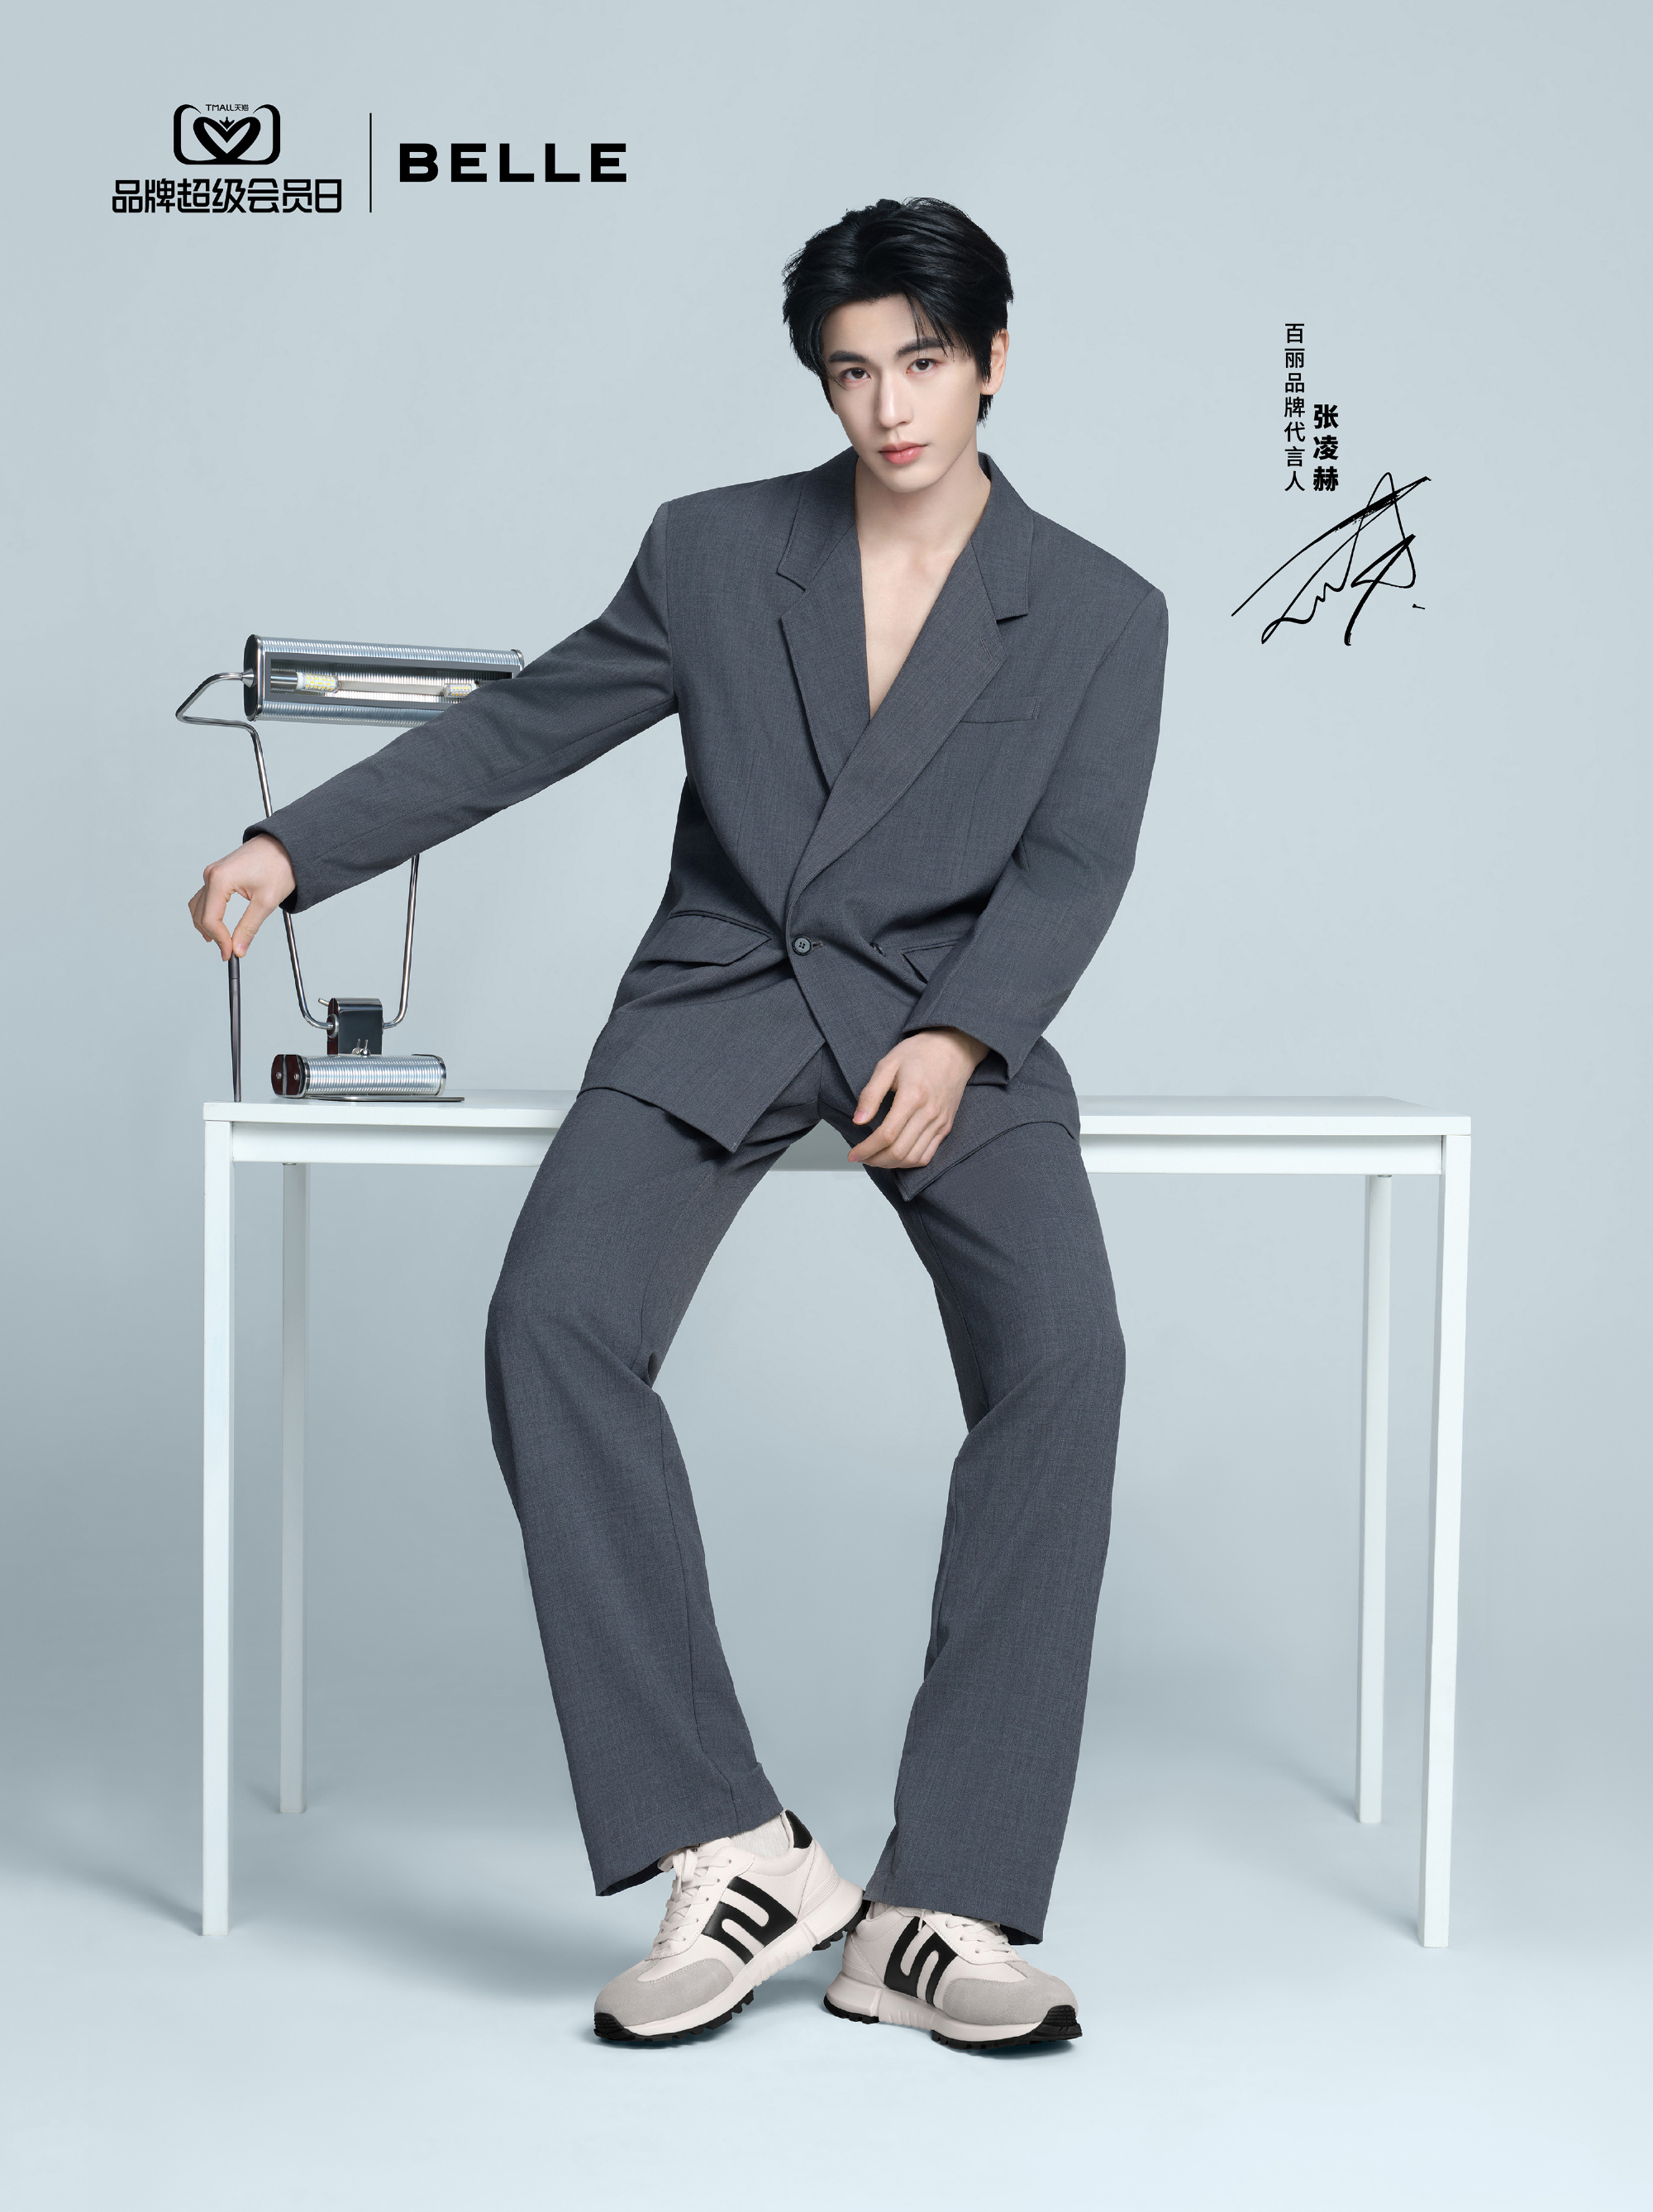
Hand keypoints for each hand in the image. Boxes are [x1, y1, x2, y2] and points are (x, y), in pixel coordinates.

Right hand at [189, 836, 295, 960]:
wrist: (286, 845)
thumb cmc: (279, 866)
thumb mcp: (266, 902)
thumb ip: (249, 928)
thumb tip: (238, 949)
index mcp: (220, 879)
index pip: (210, 919)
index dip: (219, 940)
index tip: (230, 954)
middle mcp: (211, 875)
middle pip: (200, 914)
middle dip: (213, 935)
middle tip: (228, 951)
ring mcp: (213, 873)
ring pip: (199, 906)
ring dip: (207, 925)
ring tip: (221, 941)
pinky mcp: (218, 873)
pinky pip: (205, 897)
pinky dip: (209, 913)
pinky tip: (219, 924)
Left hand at [847, 1026, 989, 1169]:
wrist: (954, 1048)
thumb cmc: (919, 1053)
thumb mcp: (887, 1064)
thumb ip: (871, 1094)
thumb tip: (858, 1120)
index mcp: (912, 1096)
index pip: (886, 1135)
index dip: (866, 1149)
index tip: (852, 1153)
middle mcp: (929, 1113)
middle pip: (899, 1151)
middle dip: (875, 1160)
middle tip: (860, 1157)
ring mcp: (939, 1122)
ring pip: (913, 1158)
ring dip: (891, 1164)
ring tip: (875, 1159)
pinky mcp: (945, 1126)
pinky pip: (928, 1155)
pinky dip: (909, 1162)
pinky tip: (896, 1157)